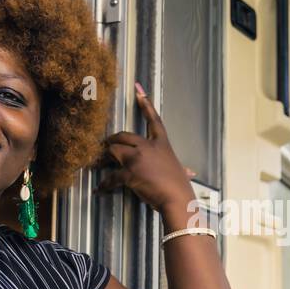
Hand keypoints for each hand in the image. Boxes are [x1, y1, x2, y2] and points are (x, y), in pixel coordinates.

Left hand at [95, 82, 196, 214]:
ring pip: (113, 151)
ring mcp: (137, 158)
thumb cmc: (180, 187)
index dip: (145, 104)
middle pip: (124, 136)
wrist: (176, 198)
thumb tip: (190, 173)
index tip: (138, 90)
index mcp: (161, 144)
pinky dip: (105, 184)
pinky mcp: (129, 172)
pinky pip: (111, 177)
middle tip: (106, 144)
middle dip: (113, 139)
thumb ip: (182, 169)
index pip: (153, 120)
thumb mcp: (182, 172)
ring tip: (99, 164)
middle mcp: (147, 147)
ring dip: (105, 158)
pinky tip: (100, 189)